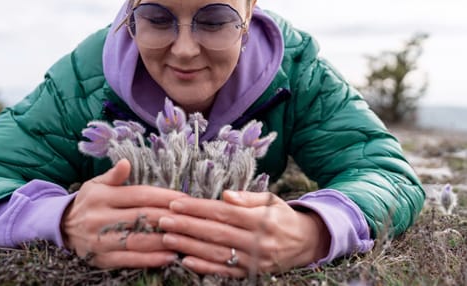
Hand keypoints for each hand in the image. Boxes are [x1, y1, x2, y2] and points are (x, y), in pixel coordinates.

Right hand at [61, 159, 186, 268]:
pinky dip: (151, 259)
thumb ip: (113, 175)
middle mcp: (100, 219)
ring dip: (164, 239)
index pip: (139, 195)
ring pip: (138, 240)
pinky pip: (130, 260)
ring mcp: (101, 241)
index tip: (185, 198)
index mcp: (102, 197)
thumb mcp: (96, 184)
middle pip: (142, 217)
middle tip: (192, 218)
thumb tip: (126, 162)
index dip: (164, 196)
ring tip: (186, 237)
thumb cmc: (88, 202)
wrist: (61, 228)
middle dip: (170, 217)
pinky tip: (169, 256)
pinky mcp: (102, 259)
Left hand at [159, 190, 330, 276]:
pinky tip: (186, 260)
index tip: (176, 203)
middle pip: (215, 232)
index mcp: (260, 219)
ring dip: (189, 246)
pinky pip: (224, 271)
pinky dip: (204, 267)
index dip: (197, 208)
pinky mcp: (252, 273)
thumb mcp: (270, 200)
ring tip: (168, 238)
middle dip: (187, 225)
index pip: (222, 212)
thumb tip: (226, 195)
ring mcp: (254, 260)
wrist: (306, 243)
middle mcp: (257, 241)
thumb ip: (247, 198)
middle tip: (163, 220)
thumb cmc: (282, 216)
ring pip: (216, 253)